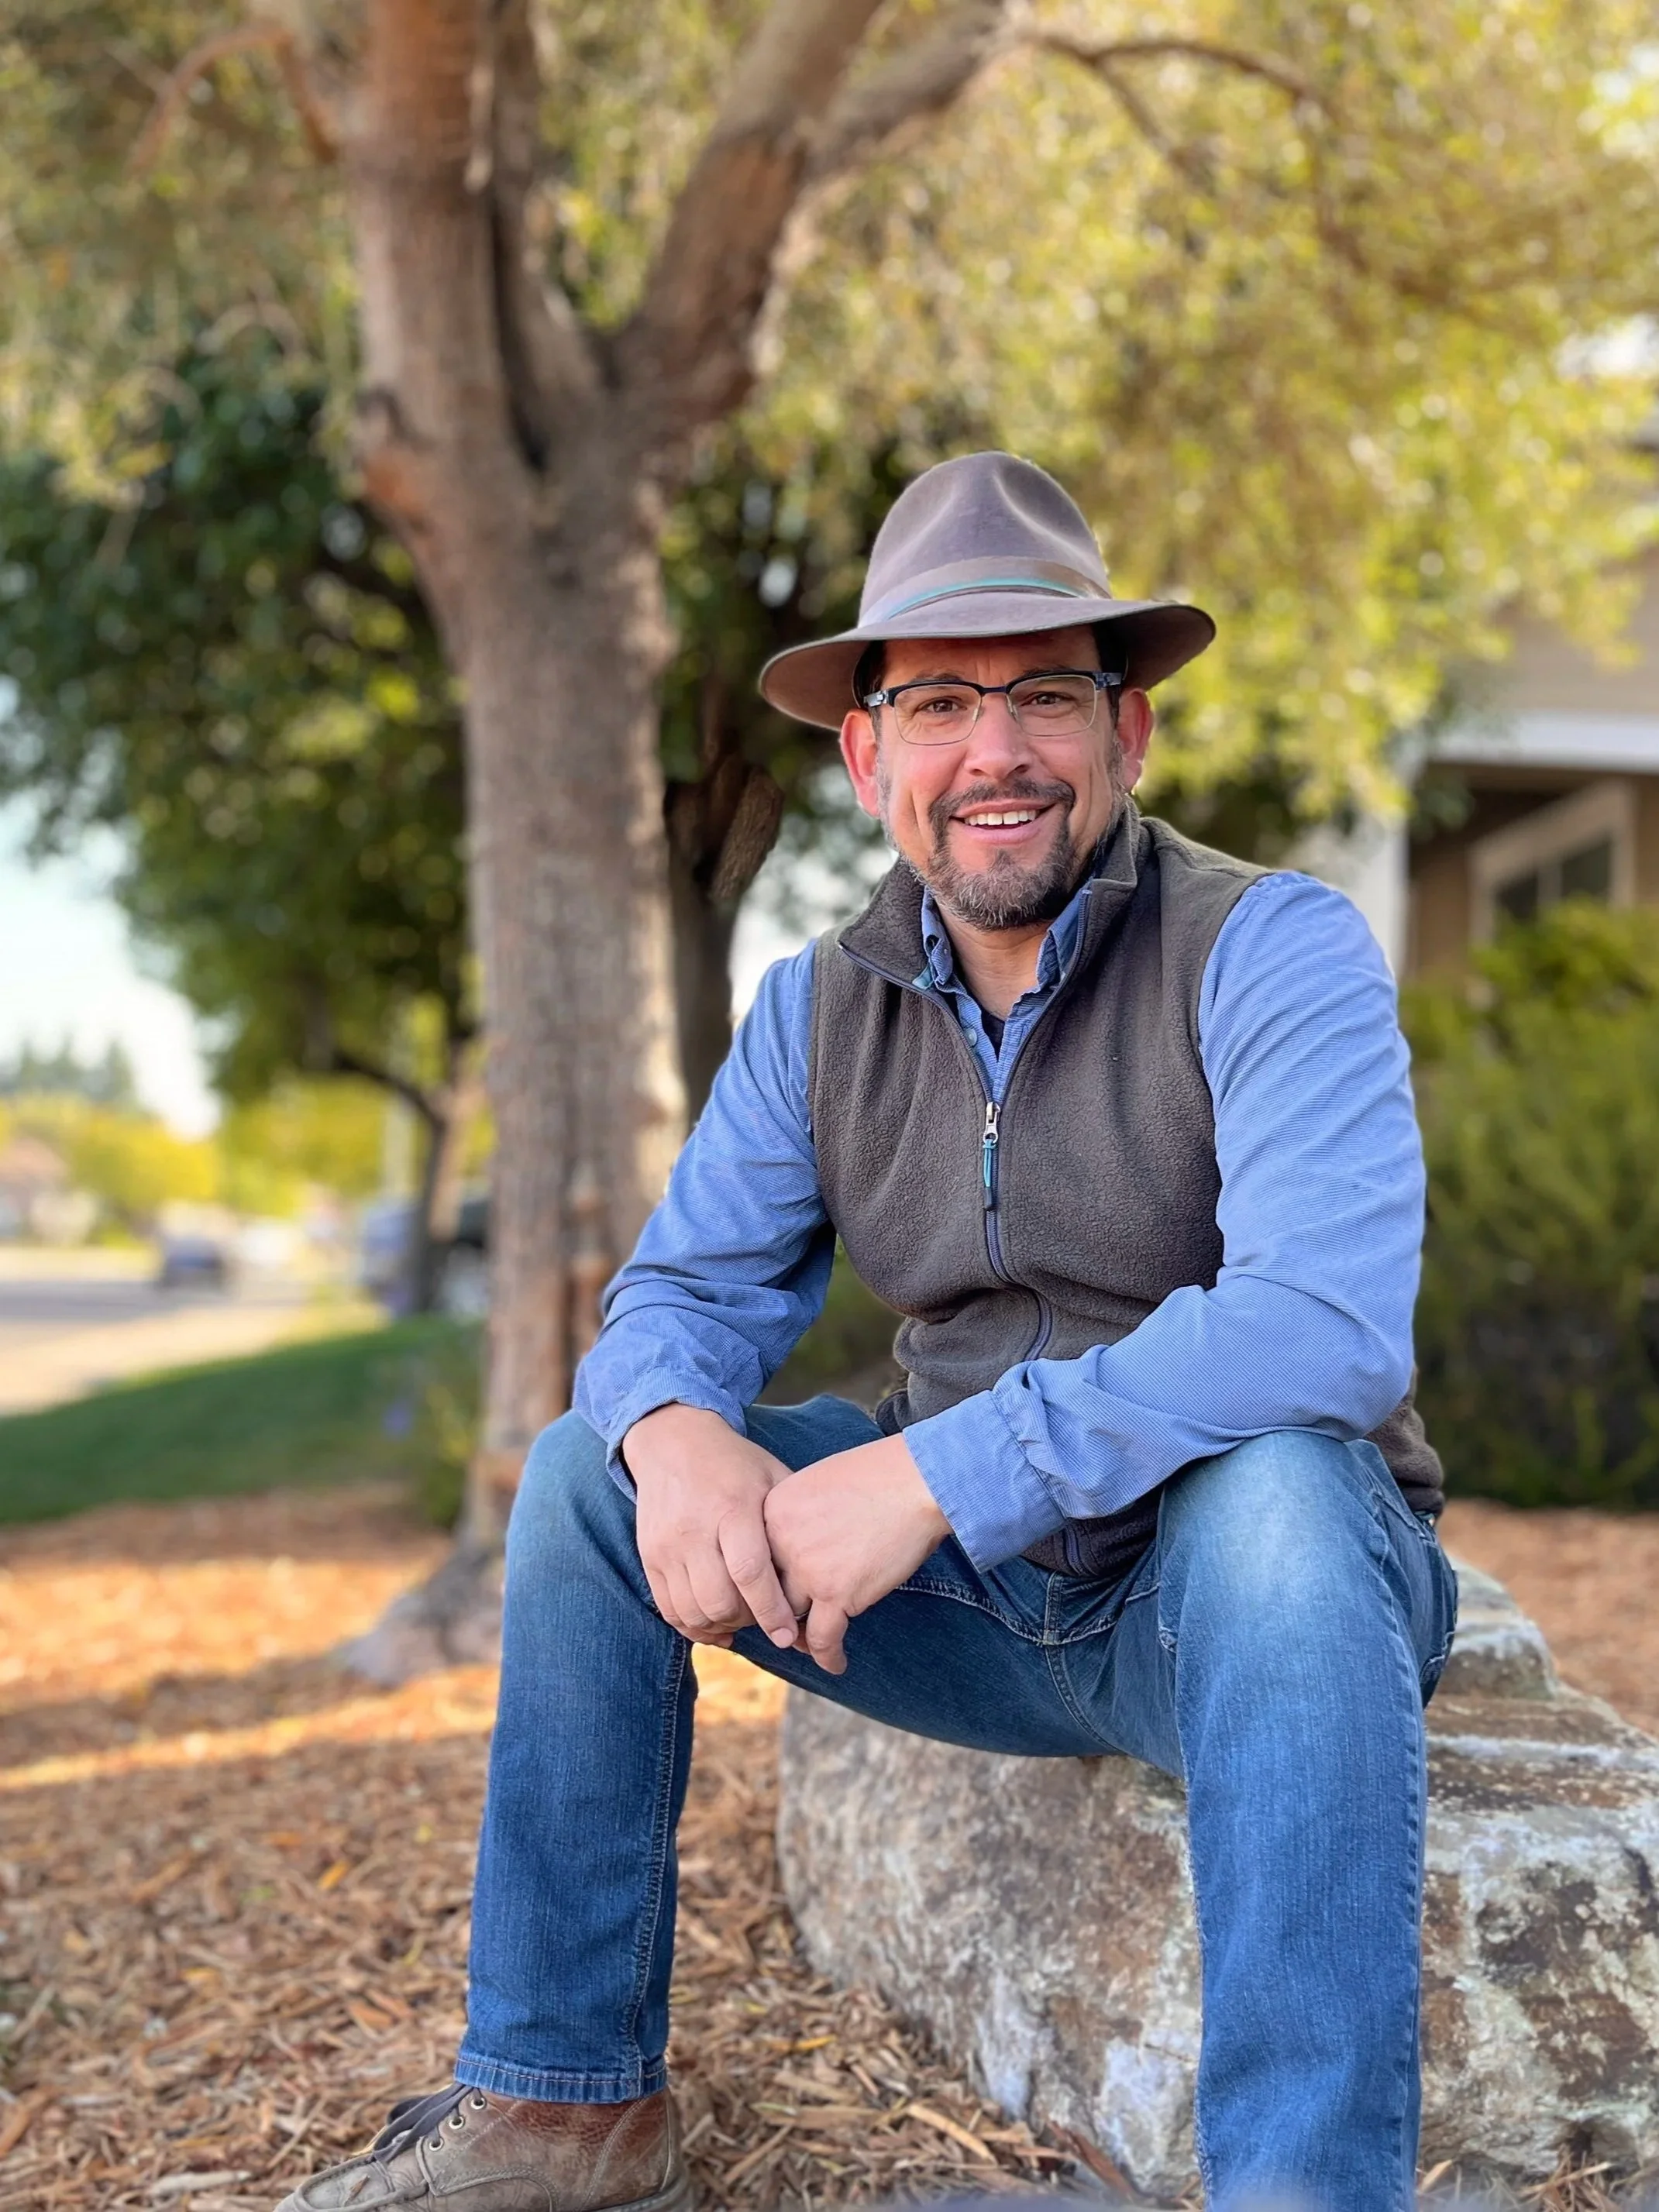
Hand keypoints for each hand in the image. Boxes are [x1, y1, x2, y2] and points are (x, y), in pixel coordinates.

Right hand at [624, 1405, 798, 1649]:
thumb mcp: (770, 1476)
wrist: (672, 1442)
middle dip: (748, 1622)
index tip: (789, 1635)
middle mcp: (695, 1530)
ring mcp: (667, 1546)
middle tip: (766, 1619)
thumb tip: (824, 1563)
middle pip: (719, 1600)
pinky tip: (715, 1624)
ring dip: (721, 1626)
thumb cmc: (734, 1463)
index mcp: (733, 1508)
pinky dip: (693, 1626)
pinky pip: (669, 1609)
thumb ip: (793, 1517)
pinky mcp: (650, 1557)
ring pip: (693, 1611)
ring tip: (742, 1618)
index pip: (750, 1572)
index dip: (771, 1610)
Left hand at [762, 1433, 949, 1675]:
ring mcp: (806, 1569)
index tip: (774, 1594)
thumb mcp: (817, 1483)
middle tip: (787, 1627)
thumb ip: (797, 1516)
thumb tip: (798, 1546)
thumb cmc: (878, 1475)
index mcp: (771, 1509)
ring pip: (790, 1617)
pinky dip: (828, 1656)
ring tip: (809, 1647)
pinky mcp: (836, 1594)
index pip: (755, 1558)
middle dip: (777, 1610)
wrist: (913, 1481)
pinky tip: (835, 1663)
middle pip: (768, 1589)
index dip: (767, 1579)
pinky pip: (822, 1638)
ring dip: (801, 1636)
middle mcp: (780, 1541)